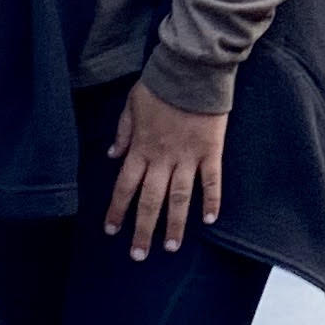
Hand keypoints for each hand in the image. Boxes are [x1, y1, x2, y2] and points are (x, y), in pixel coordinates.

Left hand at [104, 82, 226, 257]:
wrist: (191, 69)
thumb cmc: (160, 84)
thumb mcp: (131, 104)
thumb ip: (123, 132)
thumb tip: (112, 155)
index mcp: (141, 148)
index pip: (125, 186)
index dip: (117, 209)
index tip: (112, 230)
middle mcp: (163, 158)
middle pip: (150, 200)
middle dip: (143, 229)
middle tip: (139, 255)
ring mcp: (188, 157)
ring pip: (180, 197)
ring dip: (174, 224)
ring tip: (171, 247)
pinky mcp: (211, 151)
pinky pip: (212, 181)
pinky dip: (211, 200)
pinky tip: (210, 219)